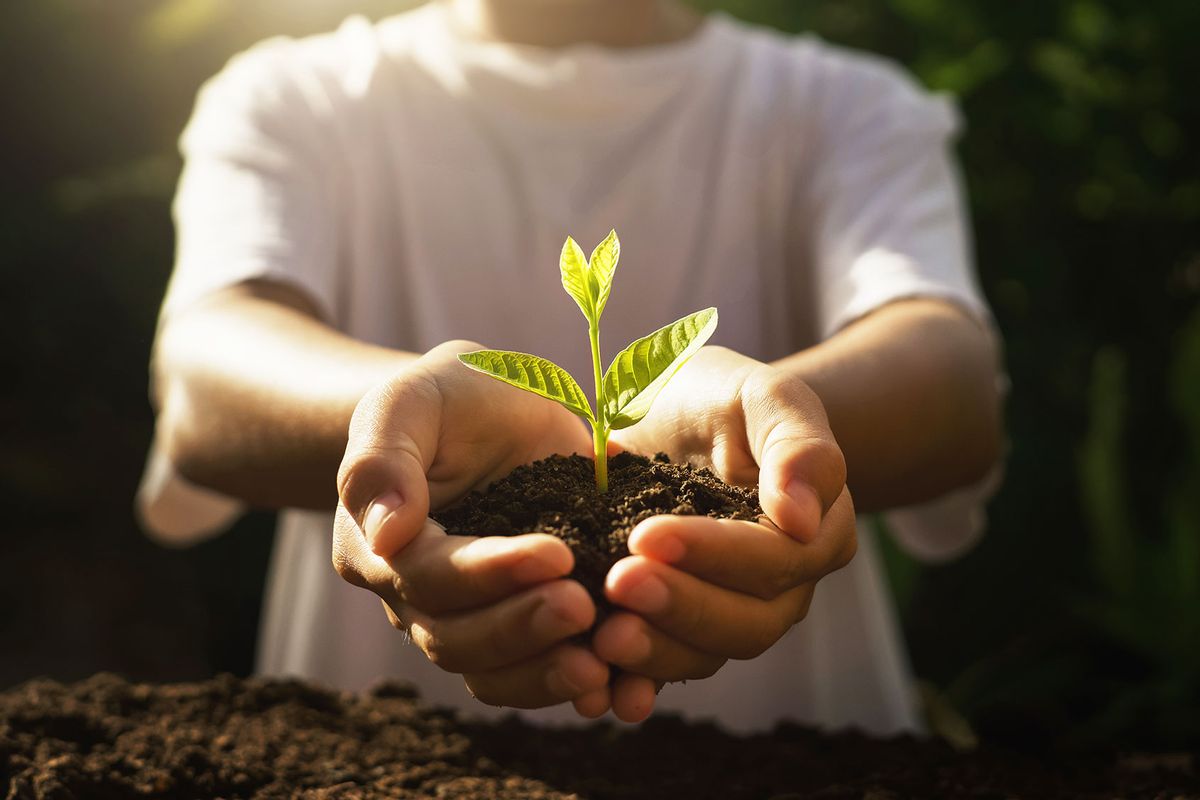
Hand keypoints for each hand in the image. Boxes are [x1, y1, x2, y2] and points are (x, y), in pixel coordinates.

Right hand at [333, 340, 610, 711]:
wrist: (488, 411)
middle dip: (522, 630)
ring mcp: (471, 619)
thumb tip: (386, 534)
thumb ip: (382, 460)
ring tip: (602, 669)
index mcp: (383, 547)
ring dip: (547, 676)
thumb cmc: (446, 398)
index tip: (557, 554)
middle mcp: (419, 598)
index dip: (490, 574)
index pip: (430, 577)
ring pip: (493, 674)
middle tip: (584, 608)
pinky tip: (621, 689)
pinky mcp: (522, 624)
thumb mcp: (408, 402)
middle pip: (458, 640)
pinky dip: (576, 686)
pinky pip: (536, 675)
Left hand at [591, 346, 856, 721]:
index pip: (772, 559)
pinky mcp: (676, 628)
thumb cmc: (723, 398)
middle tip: (617, 585)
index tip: (647, 536)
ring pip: (704, 655)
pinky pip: (662, 670)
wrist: (674, 415)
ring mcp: (728, 614)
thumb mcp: (764, 395)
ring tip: (601, 636)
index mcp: (813, 533)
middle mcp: (780, 587)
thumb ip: (799, 447)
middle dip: (679, 608)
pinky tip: (593, 691)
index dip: (713, 554)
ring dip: (654, 654)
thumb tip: (801, 519)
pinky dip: (630, 684)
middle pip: (745, 622)